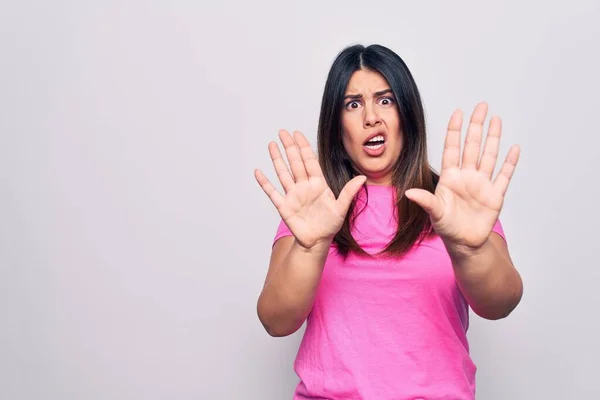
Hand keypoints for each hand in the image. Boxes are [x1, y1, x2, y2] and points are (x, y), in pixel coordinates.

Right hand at [255, 130, 366, 248]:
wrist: (317, 242)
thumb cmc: (330, 225)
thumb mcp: (341, 208)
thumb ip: (349, 192)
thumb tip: (362, 177)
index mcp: (318, 184)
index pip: (309, 161)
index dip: (304, 147)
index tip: (298, 133)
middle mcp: (304, 186)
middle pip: (295, 162)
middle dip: (289, 147)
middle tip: (283, 132)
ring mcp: (292, 195)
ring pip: (283, 173)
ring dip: (277, 159)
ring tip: (272, 145)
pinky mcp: (283, 206)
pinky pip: (272, 192)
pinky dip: (265, 182)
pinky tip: (259, 172)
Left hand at [405, 102, 519, 250]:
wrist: (464, 243)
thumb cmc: (446, 227)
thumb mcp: (434, 213)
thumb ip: (425, 201)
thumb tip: (409, 193)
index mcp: (450, 177)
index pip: (452, 148)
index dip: (455, 131)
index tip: (458, 113)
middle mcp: (467, 176)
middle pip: (472, 146)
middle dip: (476, 126)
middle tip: (481, 106)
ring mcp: (482, 184)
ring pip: (489, 156)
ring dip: (493, 138)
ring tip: (496, 119)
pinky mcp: (495, 195)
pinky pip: (504, 175)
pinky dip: (509, 162)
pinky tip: (513, 148)